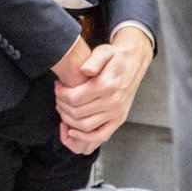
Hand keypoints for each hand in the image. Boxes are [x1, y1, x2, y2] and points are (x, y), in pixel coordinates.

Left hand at [54, 29, 153, 153]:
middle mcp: (113, 102)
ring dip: (68, 120)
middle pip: (77, 113)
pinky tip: (72, 131)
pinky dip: (84, 138)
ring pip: (85, 126)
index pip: (74, 98)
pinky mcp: (119, 120)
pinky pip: (100, 136)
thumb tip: (85, 70)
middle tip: (58, 97)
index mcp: (107, 86)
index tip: (57, 86)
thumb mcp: (104, 52)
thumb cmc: (115, 57)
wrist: (134, 63)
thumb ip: (94, 61)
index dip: (60, 94)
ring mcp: (117, 113)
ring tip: (63, 108)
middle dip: (62, 106)